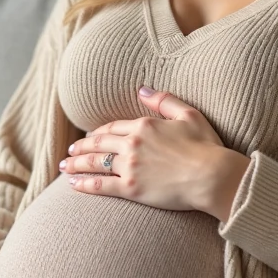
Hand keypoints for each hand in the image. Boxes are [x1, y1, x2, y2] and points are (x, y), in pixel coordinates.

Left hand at [60, 85, 248, 216]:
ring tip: (65, 166)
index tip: (91, 137)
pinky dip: (85, 184)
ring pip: (95, 163)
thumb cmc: (206, 146)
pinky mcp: (131, 188)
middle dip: (81, 147)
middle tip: (70, 150)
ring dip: (76, 164)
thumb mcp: (189, 114)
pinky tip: (73, 184)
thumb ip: (164, 100)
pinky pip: (101, 184)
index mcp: (144, 125)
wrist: (212, 177)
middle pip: (98, 144)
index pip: (113, 127)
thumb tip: (142, 89)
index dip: (99, 132)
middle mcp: (132, 143)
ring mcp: (130, 166)